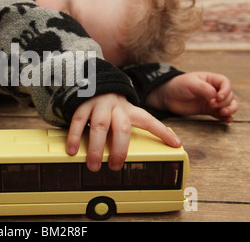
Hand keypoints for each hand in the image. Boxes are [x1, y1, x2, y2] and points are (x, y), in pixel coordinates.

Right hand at [67, 93, 181, 171]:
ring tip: (94, 165)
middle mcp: (116, 107)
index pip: (149, 120)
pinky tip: (73, 150)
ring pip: (100, 127)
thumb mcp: (124, 112)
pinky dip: (74, 137)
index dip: (163, 132)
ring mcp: (99, 105)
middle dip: (119, 150)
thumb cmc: (110, 106)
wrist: (91, 82)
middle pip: (122, 129)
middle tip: (114, 166)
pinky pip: (78, 121)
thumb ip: (135, 127)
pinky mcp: (82, 104)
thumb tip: (162, 144)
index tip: (175, 145)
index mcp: (129, 110)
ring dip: (97, 148)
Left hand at [146, 72, 237, 122]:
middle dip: (225, 102)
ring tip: (223, 113)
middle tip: (213, 106)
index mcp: (211, 79)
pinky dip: (226, 117)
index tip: (218, 97)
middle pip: (229, 95)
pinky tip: (228, 120)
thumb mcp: (191, 84)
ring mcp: (212, 100)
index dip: (226, 90)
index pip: (226, 83)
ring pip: (228, 105)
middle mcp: (214, 90)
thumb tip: (216, 98)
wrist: (168, 96)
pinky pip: (221, 114)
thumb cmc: (178, 86)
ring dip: (230, 109)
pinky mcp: (208, 110)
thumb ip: (205, 89)